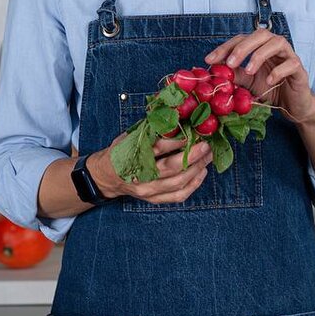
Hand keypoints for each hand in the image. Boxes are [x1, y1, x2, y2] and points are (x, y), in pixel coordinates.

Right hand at [88, 134, 211, 205]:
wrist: (106, 176)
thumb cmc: (120, 153)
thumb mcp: (129, 136)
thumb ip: (150, 130)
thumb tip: (175, 116)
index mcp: (133, 156)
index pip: (159, 148)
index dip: (178, 141)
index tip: (192, 132)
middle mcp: (141, 176)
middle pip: (172, 168)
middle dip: (193, 156)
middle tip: (205, 145)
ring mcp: (148, 190)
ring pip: (178, 183)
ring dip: (197, 169)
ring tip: (207, 156)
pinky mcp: (154, 199)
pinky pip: (178, 196)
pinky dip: (193, 185)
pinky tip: (201, 172)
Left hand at [205, 30, 314, 124]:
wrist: (292, 106)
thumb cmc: (270, 89)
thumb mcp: (247, 82)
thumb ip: (233, 74)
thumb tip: (212, 71)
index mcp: (260, 46)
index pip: (241, 39)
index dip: (225, 48)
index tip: (210, 60)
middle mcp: (275, 46)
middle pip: (260, 34)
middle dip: (243, 47)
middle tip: (230, 63)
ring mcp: (289, 55)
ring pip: (277, 43)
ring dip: (260, 55)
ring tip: (249, 71)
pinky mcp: (299, 69)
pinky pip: (291, 63)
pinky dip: (278, 71)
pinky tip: (269, 81)